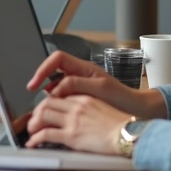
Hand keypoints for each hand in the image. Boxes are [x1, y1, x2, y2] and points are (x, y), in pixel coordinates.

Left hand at [25, 95, 132, 154]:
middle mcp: (76, 106)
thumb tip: (80, 115)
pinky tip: (33, 143)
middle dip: (37, 112)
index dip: (48, 103)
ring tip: (31, 132)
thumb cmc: (121, 125)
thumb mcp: (103, 108)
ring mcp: (72, 120)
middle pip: (47, 103)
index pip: (59, 96)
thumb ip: (89, 108)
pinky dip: (36, 138)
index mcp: (84, 97)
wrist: (127, 134)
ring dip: (33, 124)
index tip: (45, 110)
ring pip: (43, 116)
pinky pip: (46, 134)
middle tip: (34, 121)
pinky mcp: (71, 135)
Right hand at [26, 51, 166, 118]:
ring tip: (44, 103)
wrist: (137, 111)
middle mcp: (81, 74)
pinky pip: (64, 94)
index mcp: (85, 68)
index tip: (35, 82)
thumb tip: (55, 88)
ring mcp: (81, 85)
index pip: (57, 59)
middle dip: (42, 79)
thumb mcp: (99, 89)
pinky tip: (56, 109)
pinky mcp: (82, 97)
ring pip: (57, 83)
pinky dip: (57, 100)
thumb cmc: (123, 99)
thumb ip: (76, 85)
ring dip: (48, 91)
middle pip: (54, 69)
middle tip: (33, 92)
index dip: (43, 68)